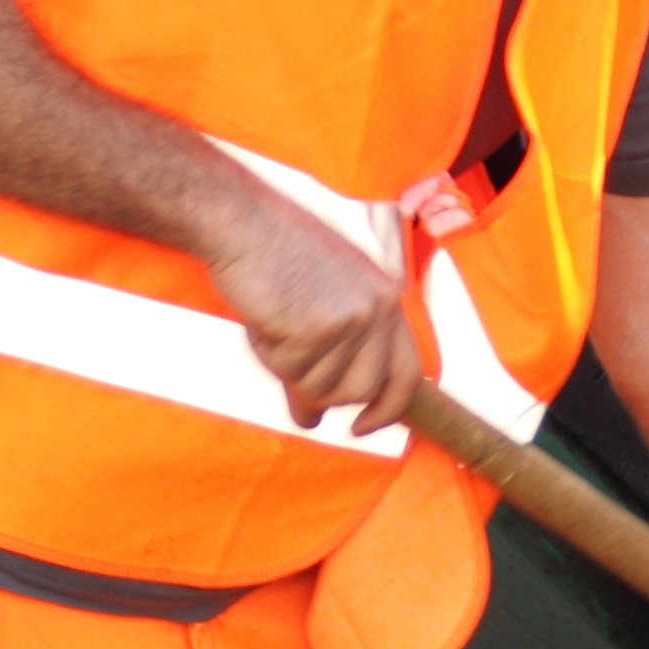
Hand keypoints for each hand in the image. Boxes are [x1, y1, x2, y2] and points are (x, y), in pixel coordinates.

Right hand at [193, 182, 418, 432]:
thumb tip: (314, 417)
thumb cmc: (275, 253)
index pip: (407, 375)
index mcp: (386, 298)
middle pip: (361, 391)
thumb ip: (333, 356)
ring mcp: (350, 319)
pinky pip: (291, 373)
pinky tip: (263, 318)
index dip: (387, 410)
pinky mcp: (318, 329)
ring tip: (275, 325)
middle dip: (322, 392)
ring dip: (289, 370)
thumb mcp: (322, 300)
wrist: (242, 220)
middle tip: (290, 367)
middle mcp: (377, 309)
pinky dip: (269, 355)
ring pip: (323, 388)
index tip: (361, 427)